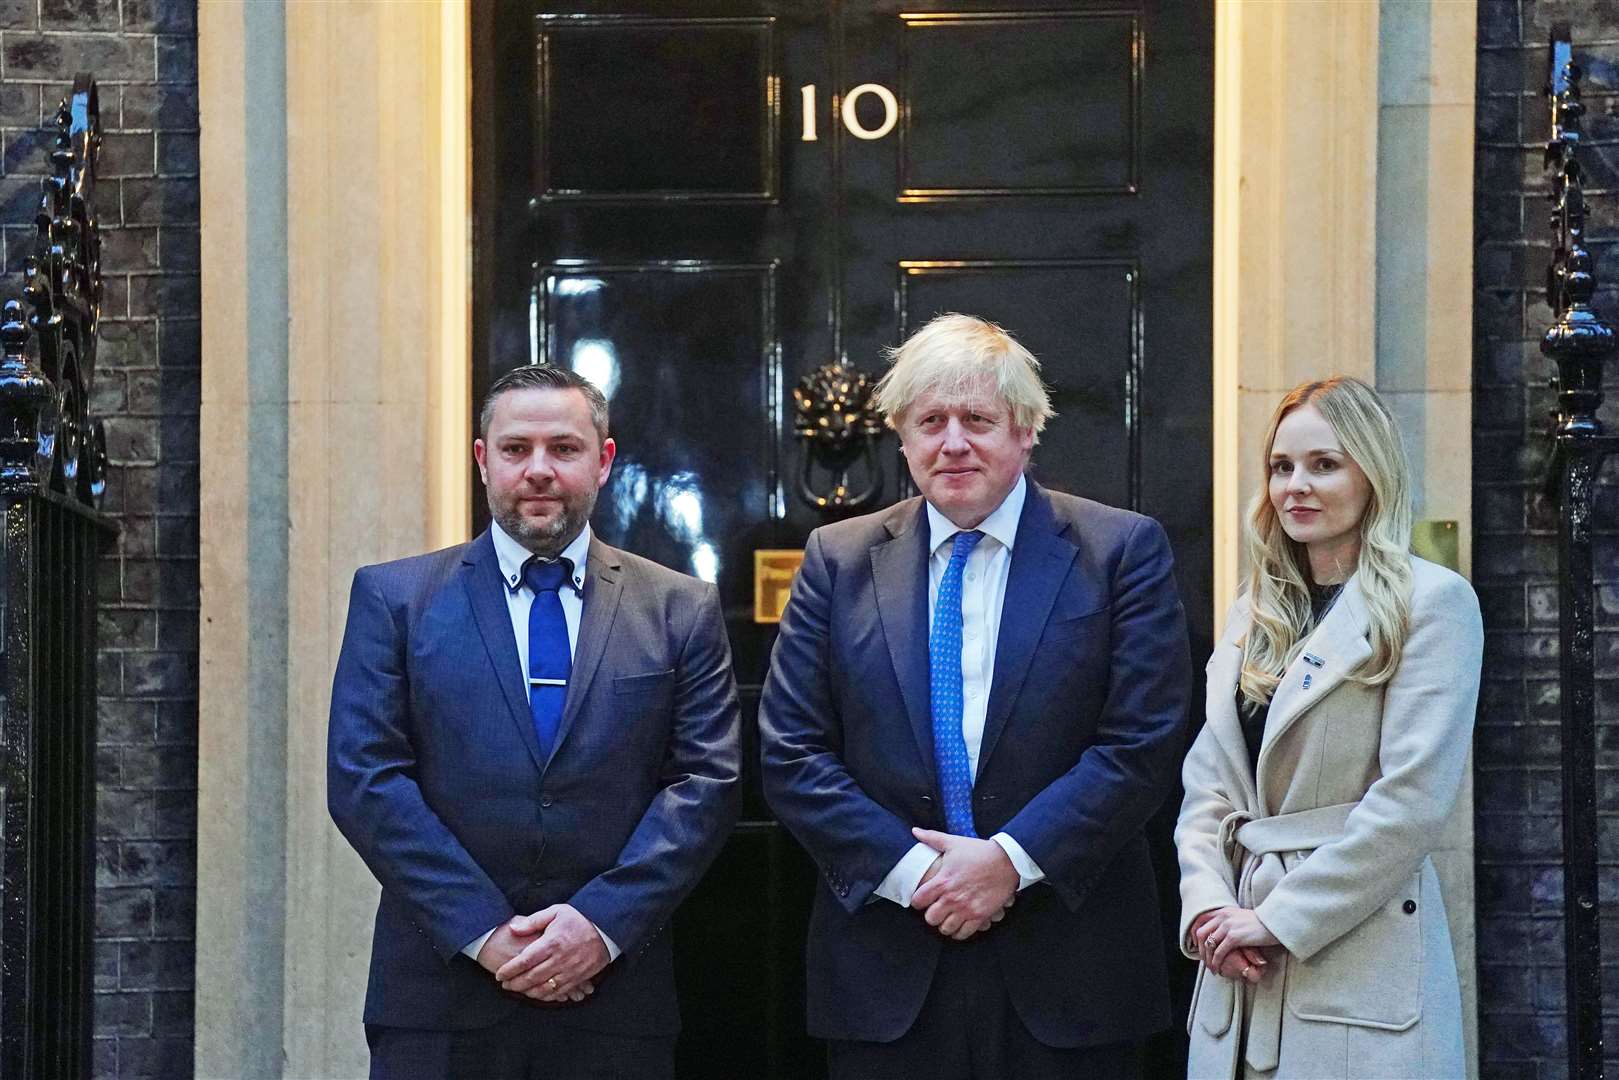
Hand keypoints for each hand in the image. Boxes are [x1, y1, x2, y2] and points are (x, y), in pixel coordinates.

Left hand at [492, 905, 608, 1002]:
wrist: (607, 927)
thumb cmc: (580, 918)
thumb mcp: (556, 912)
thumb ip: (533, 921)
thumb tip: (513, 929)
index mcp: (552, 942)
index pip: (525, 961)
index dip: (509, 970)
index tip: (499, 975)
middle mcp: (560, 959)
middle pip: (531, 978)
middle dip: (515, 984)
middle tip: (505, 985)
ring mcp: (570, 970)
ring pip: (544, 988)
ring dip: (528, 992)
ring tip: (518, 990)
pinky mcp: (579, 977)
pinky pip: (559, 992)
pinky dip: (546, 996)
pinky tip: (537, 994)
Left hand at [909, 828, 1018, 940]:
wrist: (1006, 860)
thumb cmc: (978, 851)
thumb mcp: (953, 843)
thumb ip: (931, 838)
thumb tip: (915, 831)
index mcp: (942, 881)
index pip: (918, 901)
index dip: (917, 901)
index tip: (922, 899)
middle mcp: (952, 898)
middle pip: (930, 919)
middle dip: (931, 915)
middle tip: (936, 910)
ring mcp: (966, 908)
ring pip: (946, 929)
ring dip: (945, 924)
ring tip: (948, 918)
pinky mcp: (980, 916)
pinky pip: (964, 934)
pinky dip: (960, 932)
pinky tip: (960, 924)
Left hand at [1191, 906, 1278, 975]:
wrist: (1275, 922)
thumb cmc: (1262, 923)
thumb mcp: (1241, 917)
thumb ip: (1230, 921)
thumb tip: (1223, 933)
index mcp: (1223, 911)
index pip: (1201, 920)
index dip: (1195, 933)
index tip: (1196, 944)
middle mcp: (1222, 917)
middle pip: (1201, 934)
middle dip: (1200, 949)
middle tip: (1205, 960)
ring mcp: (1227, 926)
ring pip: (1209, 945)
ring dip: (1208, 959)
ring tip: (1212, 968)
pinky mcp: (1234, 937)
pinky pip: (1219, 952)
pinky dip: (1216, 962)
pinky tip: (1218, 968)